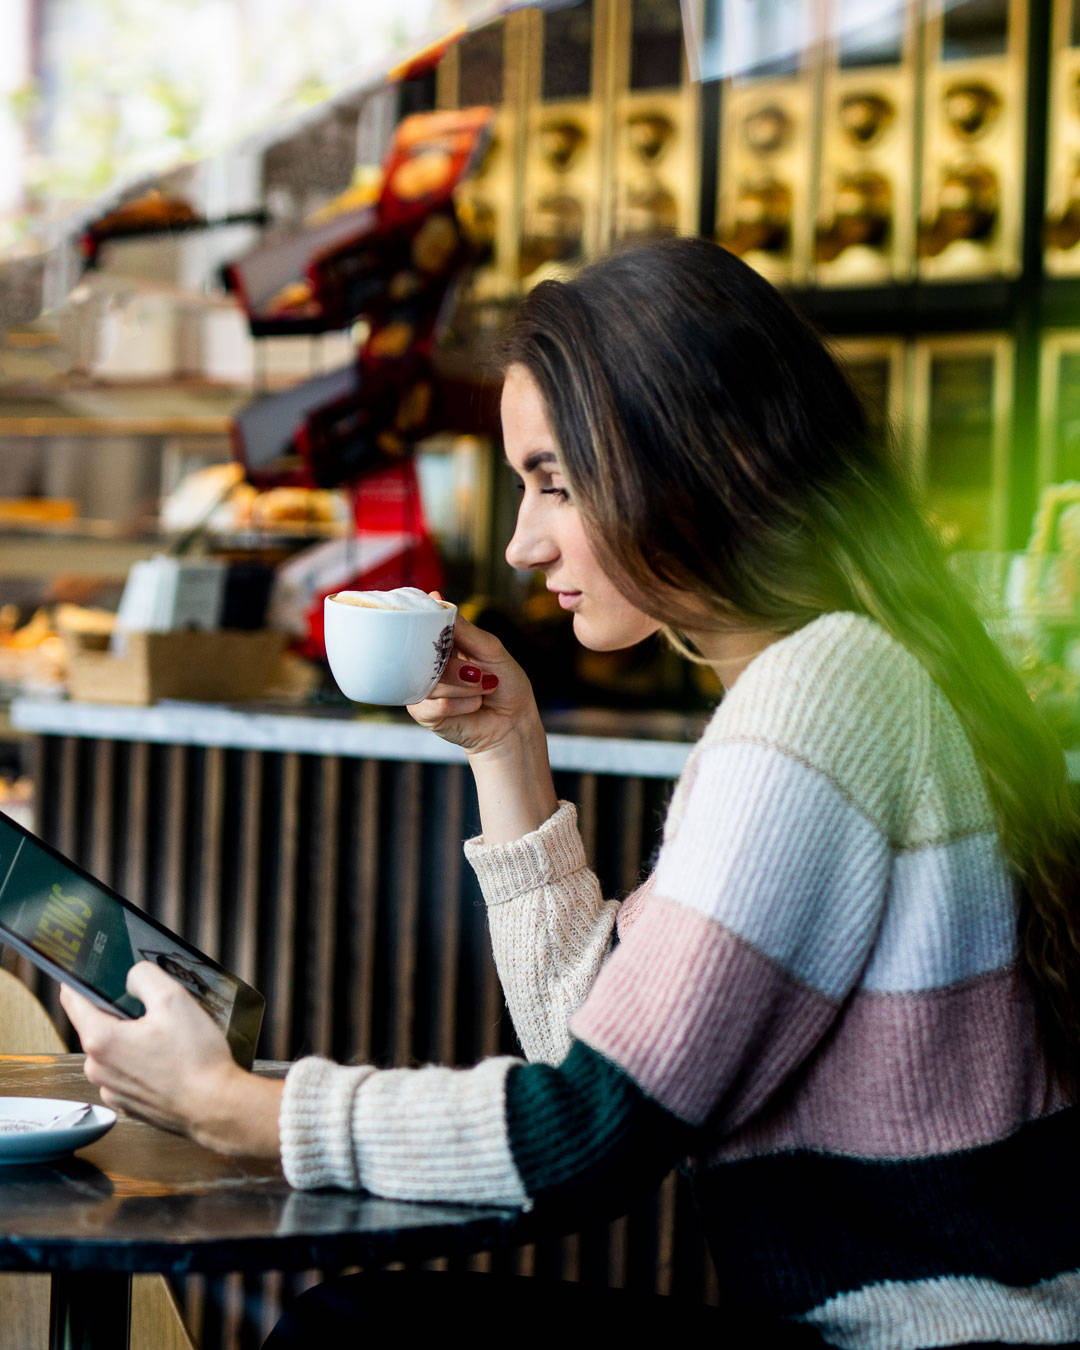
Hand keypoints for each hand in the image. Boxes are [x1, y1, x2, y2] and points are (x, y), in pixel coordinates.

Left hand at [59, 962, 280, 1157]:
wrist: (215, 1106)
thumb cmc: (195, 1058)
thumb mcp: (174, 998)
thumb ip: (144, 976)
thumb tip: (131, 977)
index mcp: (101, 1039)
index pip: (72, 998)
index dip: (82, 978)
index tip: (97, 969)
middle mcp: (97, 1067)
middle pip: (97, 1023)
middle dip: (120, 1010)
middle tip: (153, 1003)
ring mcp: (111, 1089)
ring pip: (113, 1048)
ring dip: (132, 1037)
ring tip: (168, 1033)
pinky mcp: (127, 1103)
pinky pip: (126, 1071)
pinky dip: (141, 1061)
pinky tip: (168, 1058)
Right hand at [409, 601, 558, 843]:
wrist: (513, 724)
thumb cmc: (506, 685)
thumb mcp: (491, 649)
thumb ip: (464, 629)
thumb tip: (437, 599)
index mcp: (442, 644)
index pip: (422, 625)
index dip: (423, 620)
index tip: (429, 614)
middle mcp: (427, 663)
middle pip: (421, 652)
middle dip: (454, 662)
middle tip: (478, 671)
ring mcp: (423, 687)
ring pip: (430, 680)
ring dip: (463, 686)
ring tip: (483, 688)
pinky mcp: (424, 713)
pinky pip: (434, 704)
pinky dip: (459, 704)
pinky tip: (473, 705)